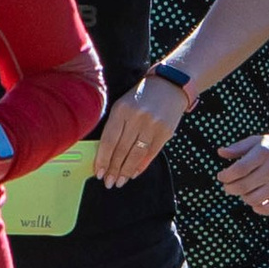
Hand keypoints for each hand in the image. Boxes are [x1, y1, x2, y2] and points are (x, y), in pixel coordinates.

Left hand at [95, 71, 184, 186]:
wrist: (169, 85)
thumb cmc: (141, 97)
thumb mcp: (123, 105)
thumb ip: (114, 126)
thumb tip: (105, 154)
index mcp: (121, 109)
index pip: (109, 140)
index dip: (102, 159)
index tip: (98, 172)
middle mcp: (137, 117)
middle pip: (121, 150)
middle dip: (113, 169)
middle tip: (108, 182)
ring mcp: (152, 125)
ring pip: (135, 155)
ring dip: (126, 171)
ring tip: (120, 182)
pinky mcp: (165, 132)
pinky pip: (150, 154)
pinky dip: (141, 166)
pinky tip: (133, 173)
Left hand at [215, 124, 268, 215]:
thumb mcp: (258, 140)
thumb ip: (238, 147)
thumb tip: (220, 152)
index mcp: (263, 153)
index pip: (237, 170)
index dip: (225, 176)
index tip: (221, 176)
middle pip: (242, 187)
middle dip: (229, 188)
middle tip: (228, 186)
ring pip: (251, 200)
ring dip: (242, 197)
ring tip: (243, 191)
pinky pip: (266, 209)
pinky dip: (256, 207)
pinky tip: (255, 199)